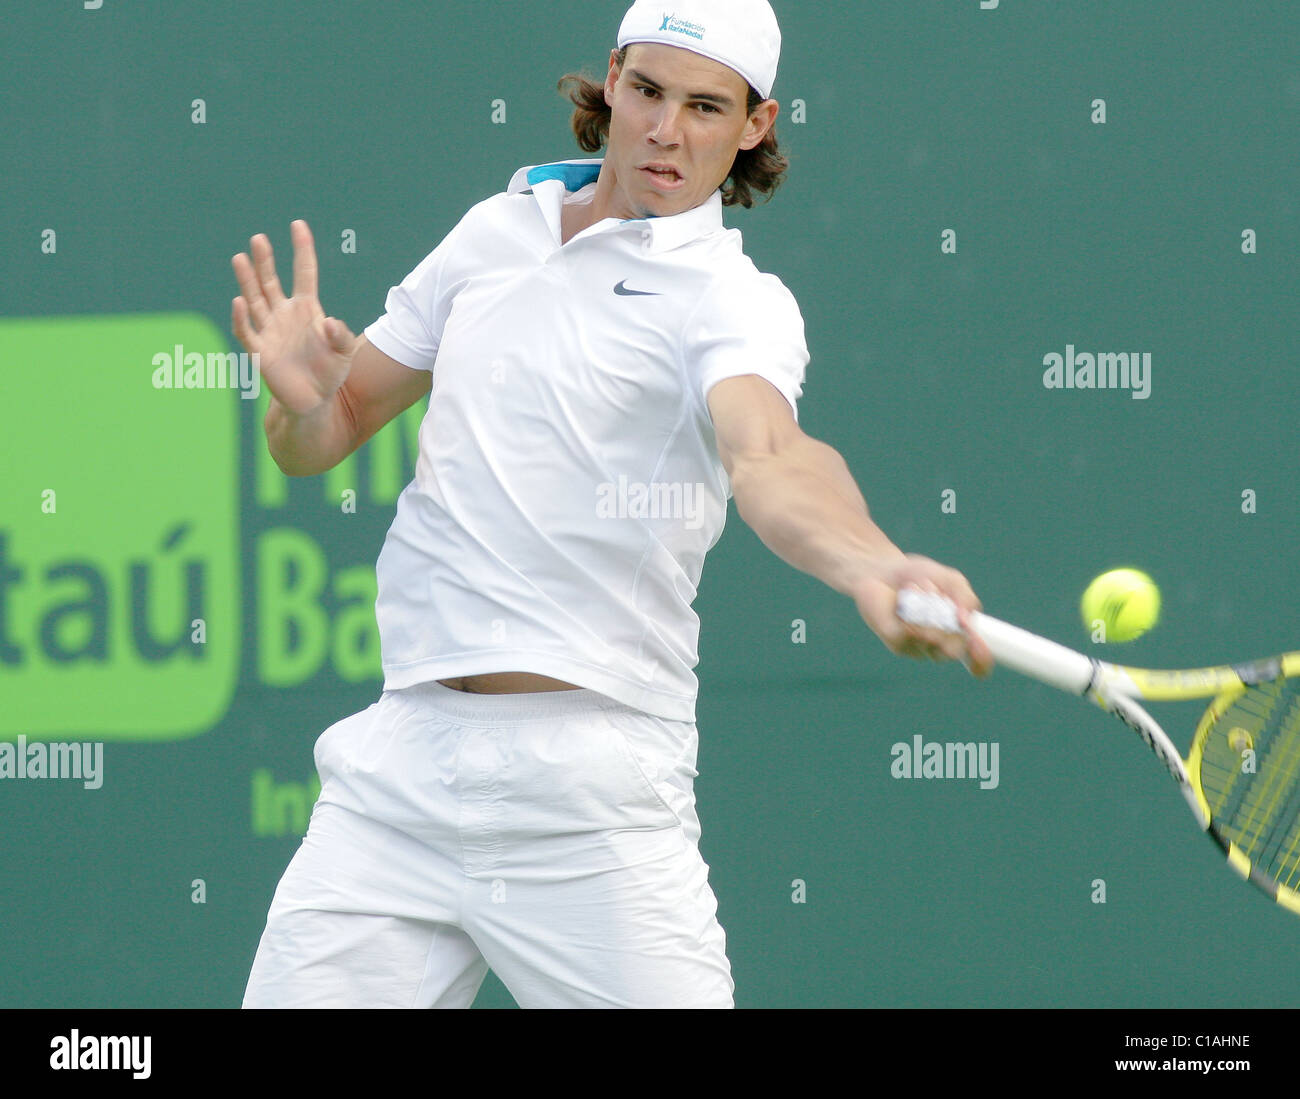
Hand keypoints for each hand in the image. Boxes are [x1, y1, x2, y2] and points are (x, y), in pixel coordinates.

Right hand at [231, 220, 356, 416]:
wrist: (314, 401)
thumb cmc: (330, 373)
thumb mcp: (344, 354)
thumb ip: (341, 337)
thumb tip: (329, 322)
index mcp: (306, 309)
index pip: (304, 273)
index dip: (302, 250)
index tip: (298, 225)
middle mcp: (284, 314)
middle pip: (272, 281)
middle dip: (265, 261)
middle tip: (259, 238)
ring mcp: (269, 330)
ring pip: (255, 299)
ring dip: (247, 280)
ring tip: (240, 258)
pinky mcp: (259, 351)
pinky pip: (246, 331)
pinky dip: (241, 317)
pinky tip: (238, 302)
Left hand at [851, 554, 993, 677]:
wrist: (883, 569)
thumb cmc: (919, 576)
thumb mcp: (950, 580)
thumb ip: (965, 598)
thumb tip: (966, 621)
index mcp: (960, 632)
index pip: (977, 659)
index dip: (982, 660)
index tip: (979, 648)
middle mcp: (941, 645)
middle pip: (954, 650)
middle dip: (949, 623)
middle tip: (940, 598)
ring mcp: (918, 647)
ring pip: (931, 640)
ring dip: (927, 607)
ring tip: (916, 588)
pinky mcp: (897, 643)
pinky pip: (909, 635)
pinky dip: (910, 611)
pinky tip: (904, 598)